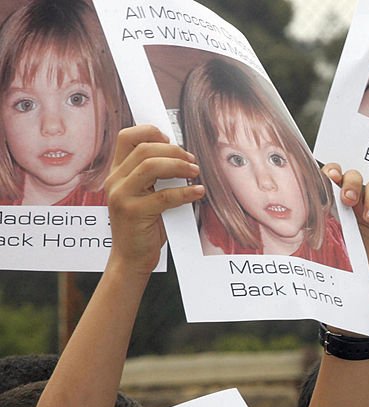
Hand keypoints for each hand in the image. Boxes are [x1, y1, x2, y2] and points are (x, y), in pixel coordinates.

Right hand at [104, 125, 204, 276]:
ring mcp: (121, 196)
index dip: (151, 132)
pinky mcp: (133, 212)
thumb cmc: (143, 226)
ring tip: (195, 172)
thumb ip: (155, 177)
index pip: (126, 137)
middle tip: (192, 160)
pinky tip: (198, 192)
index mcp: (116, 173)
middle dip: (173, 150)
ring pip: (151, 167)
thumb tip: (183, 158)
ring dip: (179, 166)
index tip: (171, 140)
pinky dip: (186, 191)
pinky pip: (164, 195)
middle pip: (144, 149)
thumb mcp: (145, 196)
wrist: (130, 258)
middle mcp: (115, 181)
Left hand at [323, 165, 368, 301]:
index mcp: (333, 204)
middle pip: (355, 177)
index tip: (332, 177)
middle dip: (352, 182)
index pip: (333, 177)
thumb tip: (290, 212)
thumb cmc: (336, 266)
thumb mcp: (320, 244)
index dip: (333, 172)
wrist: (357, 287)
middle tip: (348, 199)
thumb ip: (311, 225)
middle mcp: (353, 204)